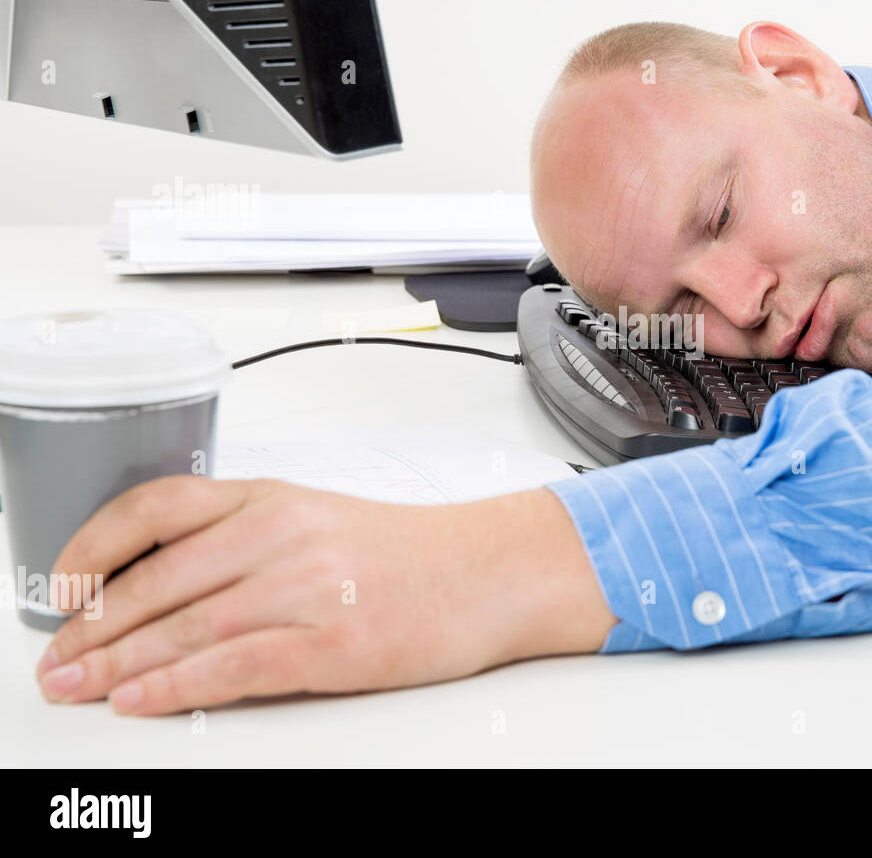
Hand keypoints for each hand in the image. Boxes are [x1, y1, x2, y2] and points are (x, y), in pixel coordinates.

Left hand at [35, 476, 615, 714]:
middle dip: (91, 627)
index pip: (158, 507)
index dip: (93, 546)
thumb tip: (163, 587)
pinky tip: (142, 700)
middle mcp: (284, 533)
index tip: (61, 584)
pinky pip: (234, 665)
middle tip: (55, 661)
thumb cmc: (410, 553)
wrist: (491, 572)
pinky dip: (176, 686)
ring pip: (185, 626)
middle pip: (159, 578)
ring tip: (76, 688)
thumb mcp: (319, 521)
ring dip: (117, 664)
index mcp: (275, 497)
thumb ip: (246, 540)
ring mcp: (309, 587)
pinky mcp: (334, 643)